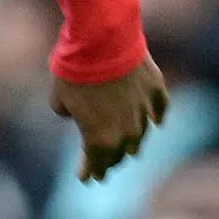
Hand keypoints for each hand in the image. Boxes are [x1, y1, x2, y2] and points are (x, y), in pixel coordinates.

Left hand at [54, 56, 170, 181]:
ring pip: (140, 136)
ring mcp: (145, 111)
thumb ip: (68, 114)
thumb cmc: (74, 71)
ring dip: (132, 144)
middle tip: (105, 168)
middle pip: (120, 154)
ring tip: (130, 151)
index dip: (90, 171)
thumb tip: (76, 114)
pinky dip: (158, 116)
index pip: (95, 164)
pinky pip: (160, 109)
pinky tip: (157, 122)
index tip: (86, 178)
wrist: (101, 40)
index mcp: (100, 140)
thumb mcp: (59, 99)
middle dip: (110, 162)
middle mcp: (126, 132)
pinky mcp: (156, 90)